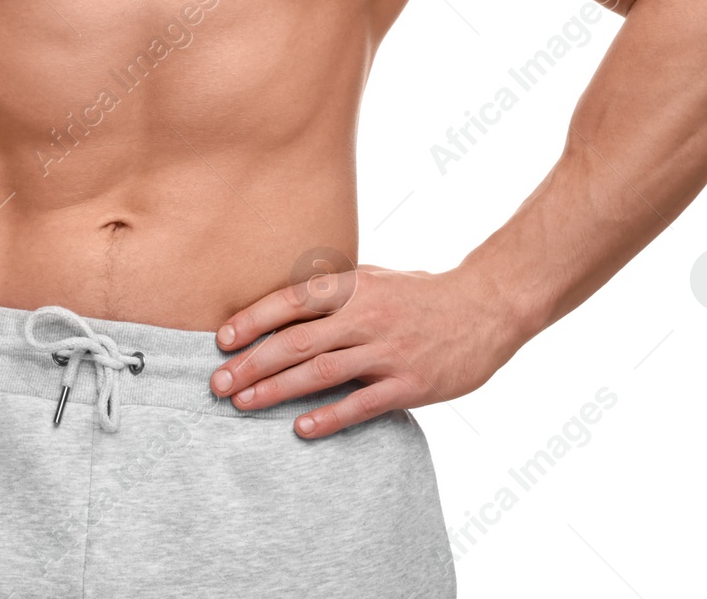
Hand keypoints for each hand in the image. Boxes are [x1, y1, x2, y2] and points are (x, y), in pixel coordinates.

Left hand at [208, 264, 530, 438]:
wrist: (488, 307)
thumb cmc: (422, 295)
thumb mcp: (375, 279)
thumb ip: (334, 294)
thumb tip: (280, 309)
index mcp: (355, 286)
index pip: (292, 301)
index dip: (253, 320)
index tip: (222, 341)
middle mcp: (368, 316)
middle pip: (297, 341)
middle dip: (252, 363)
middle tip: (218, 384)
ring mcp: (389, 351)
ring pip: (321, 372)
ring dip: (277, 390)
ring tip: (243, 404)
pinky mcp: (411, 383)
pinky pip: (362, 403)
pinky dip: (329, 416)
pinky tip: (301, 428)